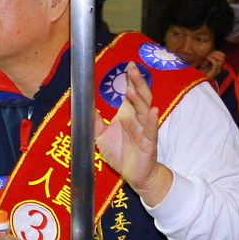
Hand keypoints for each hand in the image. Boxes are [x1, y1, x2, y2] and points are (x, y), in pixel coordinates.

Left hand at [94, 62, 172, 205]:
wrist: (134, 174)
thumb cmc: (120, 153)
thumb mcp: (101, 137)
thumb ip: (94, 123)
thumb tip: (84, 107)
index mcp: (127, 114)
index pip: (131, 92)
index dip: (131, 79)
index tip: (129, 65)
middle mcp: (138, 118)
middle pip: (141, 96)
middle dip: (138, 81)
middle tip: (133, 67)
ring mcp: (145, 129)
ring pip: (145, 110)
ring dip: (139, 99)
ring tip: (132, 88)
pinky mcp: (149, 142)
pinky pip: (152, 129)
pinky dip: (153, 120)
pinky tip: (154, 110)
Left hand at [196, 49, 224, 80]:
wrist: (197, 82)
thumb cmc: (199, 72)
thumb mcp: (204, 63)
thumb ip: (208, 58)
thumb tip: (208, 52)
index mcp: (218, 65)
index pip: (223, 55)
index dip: (216, 51)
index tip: (209, 53)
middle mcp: (219, 67)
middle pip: (223, 56)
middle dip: (215, 53)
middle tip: (208, 55)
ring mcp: (217, 70)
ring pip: (221, 59)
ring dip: (213, 55)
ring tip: (207, 57)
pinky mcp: (214, 72)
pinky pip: (216, 63)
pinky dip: (212, 59)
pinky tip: (206, 59)